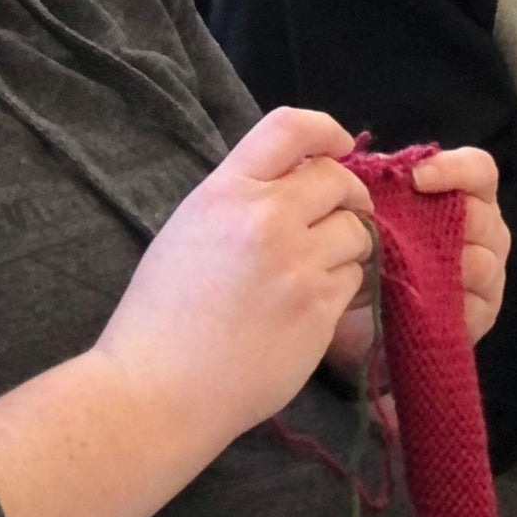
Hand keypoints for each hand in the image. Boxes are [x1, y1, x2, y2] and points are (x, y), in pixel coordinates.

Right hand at [96, 109, 372, 447]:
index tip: (341, 145)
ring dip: (348, 247)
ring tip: (316, 272)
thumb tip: (295, 181)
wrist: (159, 389)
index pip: (291, 127)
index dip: (327, 130)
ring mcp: (297, 264)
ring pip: (357, 232)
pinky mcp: (319, 308)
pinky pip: (354, 280)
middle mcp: (265, 218)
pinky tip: (309, 307)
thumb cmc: (162, 315)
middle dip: (349, 196)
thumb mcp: (189, 230)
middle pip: (337, 179)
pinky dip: (343, 289)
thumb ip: (240, 199)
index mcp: (225, 192)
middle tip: (343, 217)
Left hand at [326, 145, 511, 375]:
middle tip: (404, 232)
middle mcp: (484, 232)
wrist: (358, 318)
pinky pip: (474, 307)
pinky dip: (445, 304)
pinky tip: (417, 304)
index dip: (454, 169)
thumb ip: (378, 187)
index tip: (416, 179)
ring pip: (483, 263)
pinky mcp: (481, 315)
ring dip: (442, 265)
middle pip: (484, 215)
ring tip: (407, 270)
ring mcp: (487, 275)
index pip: (479, 170)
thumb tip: (371, 167)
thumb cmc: (368, 254)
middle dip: (444, 220)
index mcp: (463, 198)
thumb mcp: (367, 214)